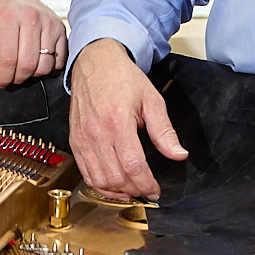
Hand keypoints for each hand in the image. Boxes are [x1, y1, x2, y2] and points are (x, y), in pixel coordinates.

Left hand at [0, 0, 66, 87]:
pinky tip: (35, 59)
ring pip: (45, 65)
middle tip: (10, 76)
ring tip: (22, 67)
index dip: (3, 77)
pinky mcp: (60, 27)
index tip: (0, 80)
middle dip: (17, 78)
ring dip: (33, 74)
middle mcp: (31, 17)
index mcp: (7, 18)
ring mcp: (48, 21)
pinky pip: (59, 59)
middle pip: (28, 65)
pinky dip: (48, 66)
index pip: (8, 60)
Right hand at [66, 38, 187, 198]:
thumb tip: (179, 154)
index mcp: (118, 122)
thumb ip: (165, 131)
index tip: (155, 189)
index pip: (134, 166)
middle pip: (116, 177)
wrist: (95, 63)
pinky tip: (113, 185)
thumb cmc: (122, 78)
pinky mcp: (75, 141)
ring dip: (117, 191)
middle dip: (135, 189)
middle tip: (147, 189)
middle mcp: (97, 133)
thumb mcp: (152, 100)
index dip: (147, 184)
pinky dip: (99, 184)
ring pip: (99, 179)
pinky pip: (85, 172)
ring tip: (131, 190)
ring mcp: (82, 138)